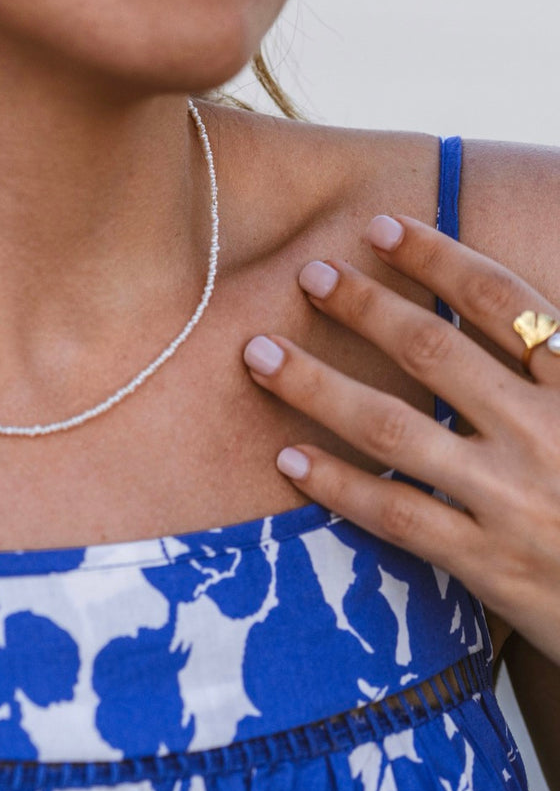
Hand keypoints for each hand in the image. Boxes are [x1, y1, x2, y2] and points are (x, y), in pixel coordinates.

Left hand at [243, 215, 559, 666]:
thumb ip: (550, 360)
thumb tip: (499, 305)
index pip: (501, 302)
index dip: (438, 257)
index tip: (380, 226)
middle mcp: (546, 433)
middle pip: (432, 351)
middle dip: (363, 306)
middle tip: (308, 274)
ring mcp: (513, 501)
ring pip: (393, 428)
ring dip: (317, 385)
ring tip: (259, 353)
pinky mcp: (491, 564)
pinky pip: (396, 515)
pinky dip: (338, 484)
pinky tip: (288, 456)